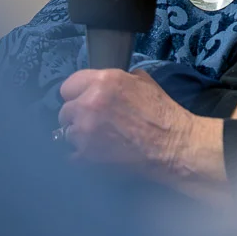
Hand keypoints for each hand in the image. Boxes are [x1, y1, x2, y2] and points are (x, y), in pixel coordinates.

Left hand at [58, 69, 225, 197]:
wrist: (172, 145)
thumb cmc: (161, 112)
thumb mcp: (143, 82)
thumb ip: (119, 79)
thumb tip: (107, 83)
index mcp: (103, 81)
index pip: (68, 86)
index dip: (77, 94)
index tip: (84, 100)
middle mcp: (89, 104)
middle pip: (65, 111)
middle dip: (77, 116)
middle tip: (94, 122)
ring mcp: (85, 131)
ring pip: (66, 134)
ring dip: (79, 137)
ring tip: (98, 140)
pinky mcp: (86, 155)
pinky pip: (70, 155)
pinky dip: (80, 156)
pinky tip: (95, 154)